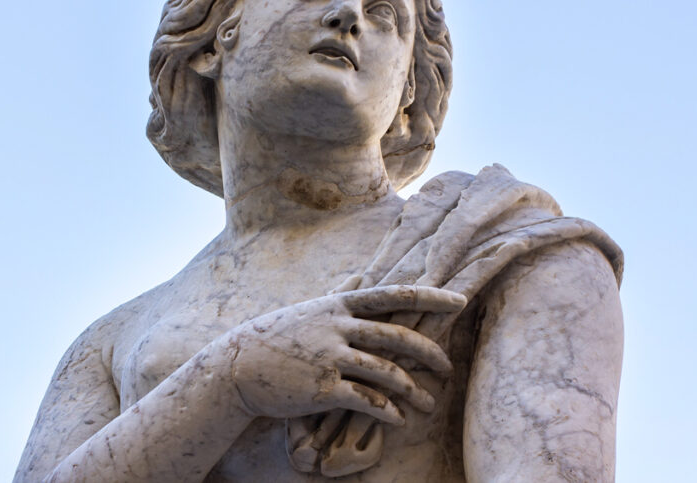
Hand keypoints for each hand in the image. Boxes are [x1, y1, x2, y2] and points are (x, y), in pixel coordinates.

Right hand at [221, 285, 466, 423]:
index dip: (429, 297)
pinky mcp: (322, 388)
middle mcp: (337, 326)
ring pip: (386, 371)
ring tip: (427, 403)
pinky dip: (387, 412)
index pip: (392, 295)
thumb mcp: (309, 308)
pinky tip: (398, 420)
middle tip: (448, 367)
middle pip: (397, 335)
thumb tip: (361, 276)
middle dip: (430, 352)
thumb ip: (340, 294)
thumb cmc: (277, 337)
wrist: (237, 366)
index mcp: (337, 304)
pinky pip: (366, 400)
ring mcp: (330, 356)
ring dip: (413, 390)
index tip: (459, 301)